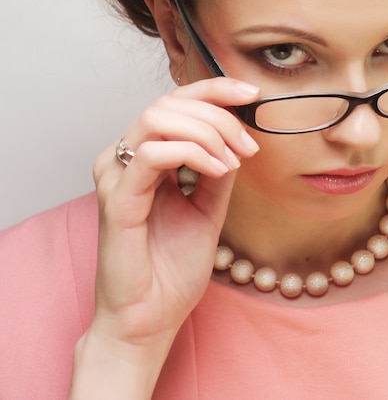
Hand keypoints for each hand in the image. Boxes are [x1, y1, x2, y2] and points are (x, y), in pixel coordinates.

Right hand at [69, 78, 259, 396]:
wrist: (152, 317)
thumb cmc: (173, 265)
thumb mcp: (209, 206)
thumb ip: (219, 167)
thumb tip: (240, 134)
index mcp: (144, 156)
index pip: (175, 101)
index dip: (214, 89)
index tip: (252, 94)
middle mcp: (124, 158)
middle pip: (169, 102)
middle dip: (219, 114)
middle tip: (249, 145)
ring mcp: (116, 175)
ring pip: (160, 117)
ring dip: (209, 131)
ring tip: (235, 160)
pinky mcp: (117, 198)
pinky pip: (154, 153)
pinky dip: (194, 152)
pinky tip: (220, 170)